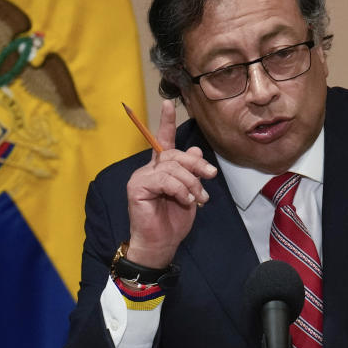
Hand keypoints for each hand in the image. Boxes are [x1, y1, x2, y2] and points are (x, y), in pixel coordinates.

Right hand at [126, 99, 217, 267]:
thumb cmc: (174, 222)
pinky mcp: (137, 187)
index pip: (163, 140)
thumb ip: (191, 173)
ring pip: (172, 166)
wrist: (161, 244)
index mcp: (161, 169)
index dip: (167, 122)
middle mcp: (149, 169)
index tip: (170, 103)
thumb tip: (195, 150)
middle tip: (210, 177)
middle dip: (196, 164)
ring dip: (191, 182)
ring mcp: (141, 177)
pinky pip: (164, 179)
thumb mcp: (190, 193)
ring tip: (198, 198)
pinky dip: (179, 189)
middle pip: (174, 153)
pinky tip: (185, 200)